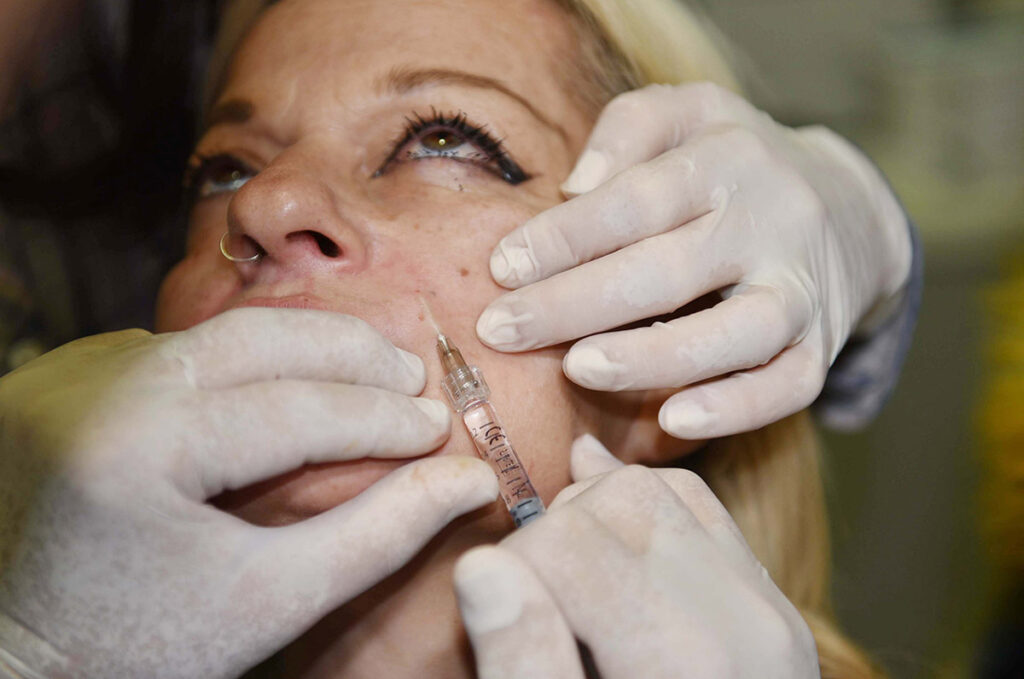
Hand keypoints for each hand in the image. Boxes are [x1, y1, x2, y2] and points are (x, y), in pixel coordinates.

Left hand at [0, 307, 496, 678]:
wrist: (13, 657)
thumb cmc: (140, 647)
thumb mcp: (270, 600)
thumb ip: (377, 535)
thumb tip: (469, 479)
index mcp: (136, 452)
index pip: (293, 408)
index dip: (380, 417)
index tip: (438, 427)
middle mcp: (89, 391)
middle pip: (255, 337)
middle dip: (348, 352)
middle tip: (412, 379)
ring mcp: (63, 374)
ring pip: (214, 333)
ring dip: (297, 350)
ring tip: (365, 375)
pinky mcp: (55, 374)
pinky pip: (168, 350)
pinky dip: (234, 364)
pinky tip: (277, 389)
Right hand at [454, 434, 817, 678]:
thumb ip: (526, 665)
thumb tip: (481, 565)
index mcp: (686, 665)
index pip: (569, 542)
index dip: (510, 566)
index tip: (498, 616)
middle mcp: (746, 622)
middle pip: (618, 501)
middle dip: (553, 534)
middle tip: (532, 603)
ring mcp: (772, 609)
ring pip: (661, 492)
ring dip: (597, 518)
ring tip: (566, 583)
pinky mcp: (775, 608)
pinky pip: (703, 513)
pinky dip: (647, 513)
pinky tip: (607, 546)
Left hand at [476, 82, 911, 438]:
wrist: (852, 207)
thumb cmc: (736, 162)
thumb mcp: (691, 111)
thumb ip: (630, 128)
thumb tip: (574, 187)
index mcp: (729, 160)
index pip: (637, 199)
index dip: (566, 236)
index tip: (501, 267)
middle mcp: (774, 222)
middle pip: (669, 269)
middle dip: (575, 303)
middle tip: (501, 329)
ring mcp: (803, 290)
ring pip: (736, 332)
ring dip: (652, 356)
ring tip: (578, 369)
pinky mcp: (820, 347)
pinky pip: (788, 387)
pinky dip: (735, 408)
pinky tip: (672, 420)